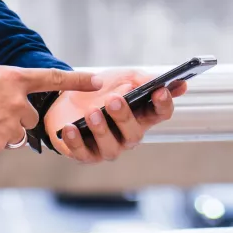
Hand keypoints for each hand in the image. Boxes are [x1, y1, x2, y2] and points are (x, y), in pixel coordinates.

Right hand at [0, 60, 101, 159]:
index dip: (77, 81)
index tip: (98, 81)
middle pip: (28, 119)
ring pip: (11, 136)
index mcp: (13, 80)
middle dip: (12, 117)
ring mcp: (4, 129)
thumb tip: (13, 102)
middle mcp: (15, 105)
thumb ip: (5, 85)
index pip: (52, 80)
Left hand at [44, 68, 186, 162]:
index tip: (159, 91)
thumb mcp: (122, 78)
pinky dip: (76, 141)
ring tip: (92, 112)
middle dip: (124, 117)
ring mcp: (108, 147)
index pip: (160, 113)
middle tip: (113, 100)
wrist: (68, 97)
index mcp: (142, 115)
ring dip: (101, 130)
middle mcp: (128, 135)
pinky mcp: (86, 154)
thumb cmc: (100, 90)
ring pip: (111, 148)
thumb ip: (142, 79)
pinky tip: (70, 128)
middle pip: (134, 133)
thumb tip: (164, 82)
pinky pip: (83, 152)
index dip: (163, 104)